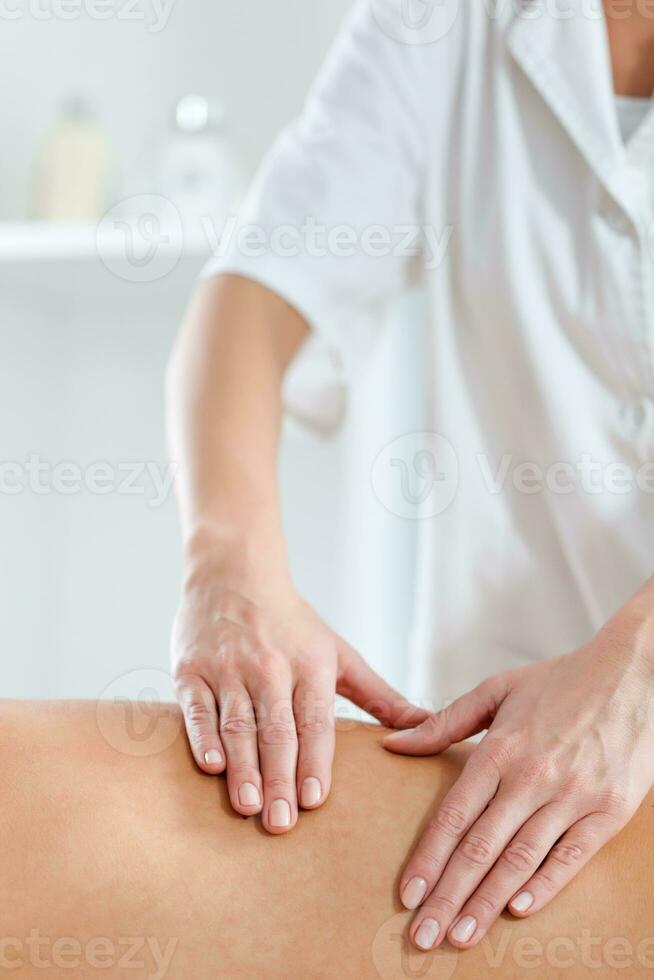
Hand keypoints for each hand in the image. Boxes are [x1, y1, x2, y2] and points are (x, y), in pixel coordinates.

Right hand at [172, 558, 426, 833]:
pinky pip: (197, 708)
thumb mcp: (338, 653)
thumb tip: (426, 725)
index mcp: (309, 665)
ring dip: (243, 767)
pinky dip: (202, 737)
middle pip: (276, 730)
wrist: (234, 572)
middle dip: (279, 778)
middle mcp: (269, 667)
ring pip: (237, 725)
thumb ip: (379, 696)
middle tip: (281, 824)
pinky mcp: (191, 670)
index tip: (316, 799)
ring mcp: (228, 668)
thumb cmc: (292, 622)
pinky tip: (211, 767)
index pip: (314, 720)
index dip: (315, 760)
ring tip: (248, 806)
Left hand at [384, 605, 653, 950]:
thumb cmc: (559, 681)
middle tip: (422, 936)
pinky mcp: (608, 809)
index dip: (428, 859)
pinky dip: (545, 884)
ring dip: (488, 902)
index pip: (454, 815)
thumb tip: (394, 742)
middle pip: (480, 847)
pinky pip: (571, 855)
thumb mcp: (496, 690)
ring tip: (461, 935)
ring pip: (520, 859)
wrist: (631, 673)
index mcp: (500, 748)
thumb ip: (443, 723)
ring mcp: (572, 795)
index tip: (407, 894)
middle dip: (447, 896)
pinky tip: (519, 910)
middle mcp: (532, 776)